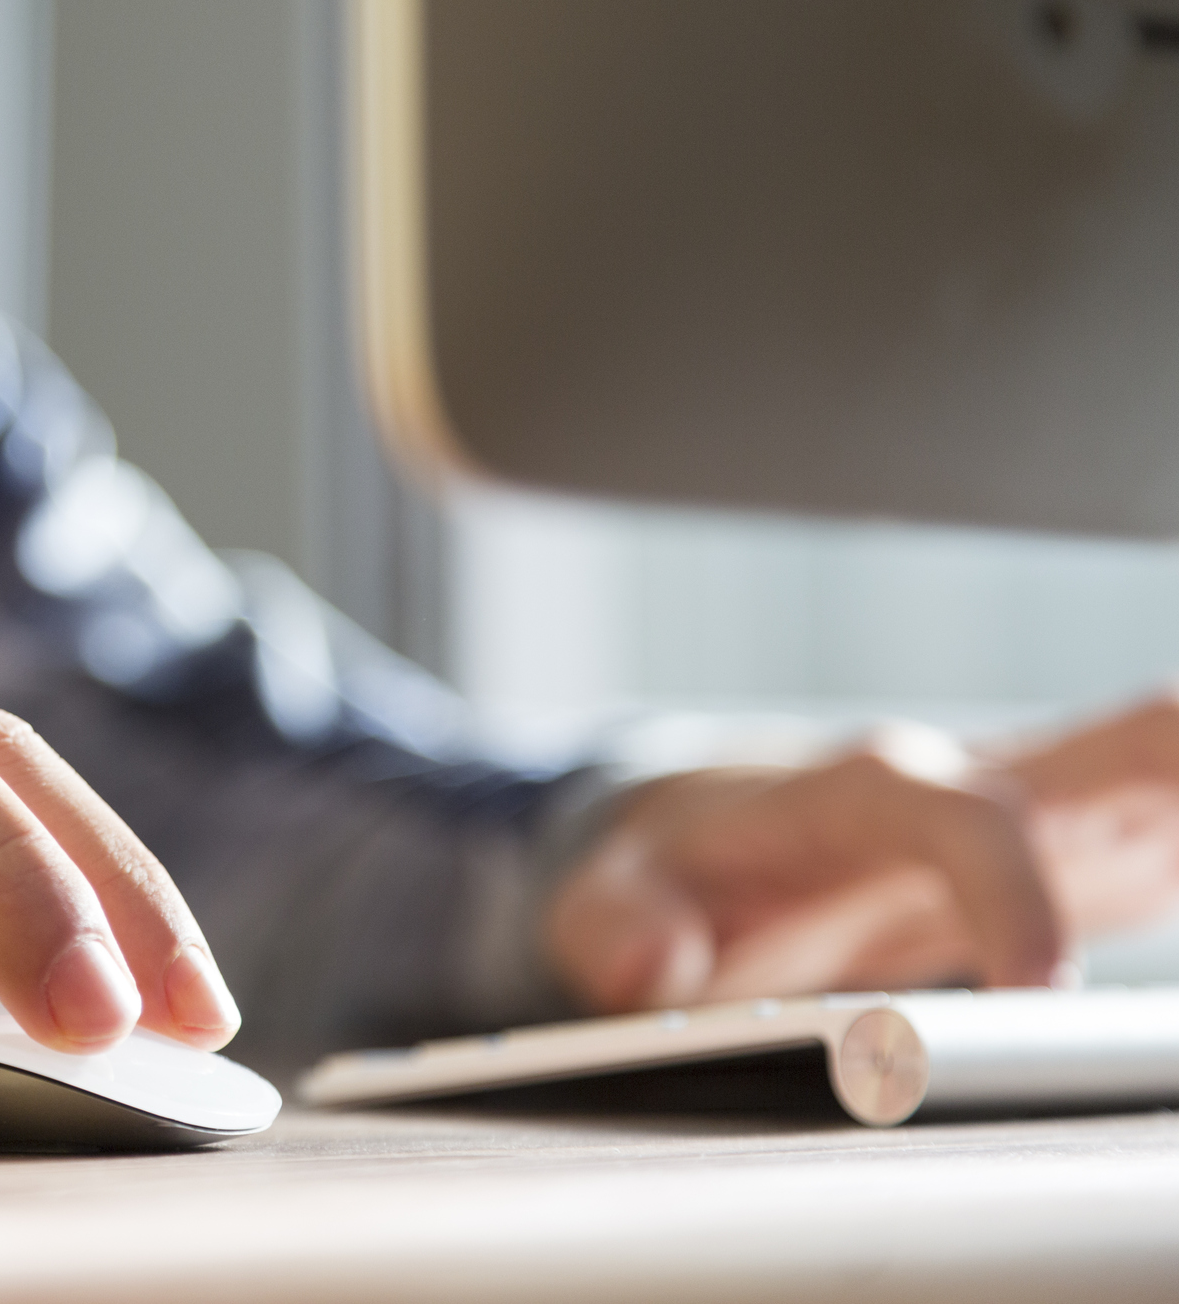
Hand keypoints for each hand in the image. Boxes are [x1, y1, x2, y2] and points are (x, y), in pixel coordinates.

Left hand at [546, 700, 1178, 1013]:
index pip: (958, 819)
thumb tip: (655, 966)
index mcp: (867, 793)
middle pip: (1131, 740)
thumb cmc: (671, 870)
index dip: (1006, 893)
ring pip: (1176, 767)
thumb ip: (616, 927)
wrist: (708, 845)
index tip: (1042, 989)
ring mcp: (1049, 817)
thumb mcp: (608, 901)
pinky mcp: (1089, 861)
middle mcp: (977, 786)